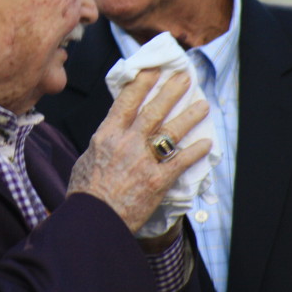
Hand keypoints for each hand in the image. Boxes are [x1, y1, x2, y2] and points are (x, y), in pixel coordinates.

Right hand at [66, 69, 211, 232]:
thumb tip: (111, 133)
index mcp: (107, 135)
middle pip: (154, 110)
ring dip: (189, 116)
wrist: (93, 222)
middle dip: (171, 91)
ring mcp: (144, 161)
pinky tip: (206, 143)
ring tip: (203, 105)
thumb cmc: (85, 193)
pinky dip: (195, 151)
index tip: (153, 69)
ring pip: (171, 131)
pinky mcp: (157, 181)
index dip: (142, 83)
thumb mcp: (86, 158)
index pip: (127, 101)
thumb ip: (103, 143)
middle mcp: (127, 143)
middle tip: (185, 78)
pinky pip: (181, 162)